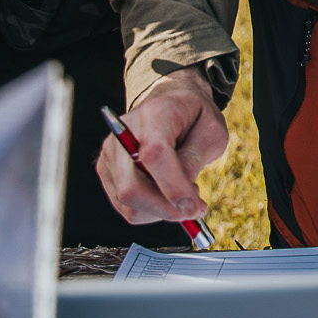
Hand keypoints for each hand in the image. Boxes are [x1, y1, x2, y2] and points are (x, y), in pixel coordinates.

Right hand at [96, 65, 227, 224]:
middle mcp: (121, 135)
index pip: (154, 155)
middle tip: (195, 208)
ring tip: (184, 190)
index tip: (195, 208)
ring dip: (162, 210)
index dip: (173, 186)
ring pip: (129, 205)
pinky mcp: (107, 174)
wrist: (171, 106)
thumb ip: (194, 159)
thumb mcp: (211, 131)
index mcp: (154, 114)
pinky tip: (167, 193)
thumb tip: (180, 196)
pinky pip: (127, 209)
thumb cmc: (195, 119)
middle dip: (166, 208)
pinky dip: (152, 211)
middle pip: (131, 188)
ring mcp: (109, 156)